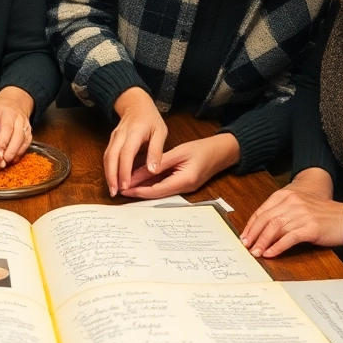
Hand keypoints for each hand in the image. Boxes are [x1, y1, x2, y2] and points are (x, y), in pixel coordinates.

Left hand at [0, 87, 34, 164]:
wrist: (15, 101)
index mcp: (8, 114)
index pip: (7, 129)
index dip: (3, 142)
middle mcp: (19, 120)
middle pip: (18, 137)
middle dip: (11, 151)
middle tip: (2, 162)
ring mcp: (26, 127)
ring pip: (24, 142)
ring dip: (16, 153)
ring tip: (6, 163)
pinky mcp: (29, 133)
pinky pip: (27, 144)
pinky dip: (20, 153)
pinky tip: (13, 160)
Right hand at [103, 89, 168, 196]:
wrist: (135, 104)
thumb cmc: (150, 118)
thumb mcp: (160, 132)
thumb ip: (156, 151)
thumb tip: (153, 170)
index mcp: (134, 132)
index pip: (126, 153)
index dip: (124, 170)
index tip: (126, 185)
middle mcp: (120, 135)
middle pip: (111, 157)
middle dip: (111, 176)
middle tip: (115, 192)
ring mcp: (113, 138)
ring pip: (106, 157)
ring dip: (108, 174)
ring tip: (113, 190)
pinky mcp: (111, 141)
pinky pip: (107, 156)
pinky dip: (108, 169)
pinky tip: (112, 180)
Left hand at [123, 133, 239, 198]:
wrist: (222, 152)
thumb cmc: (202, 149)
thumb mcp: (179, 152)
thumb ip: (161, 162)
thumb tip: (141, 171)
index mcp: (184, 181)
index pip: (156, 189)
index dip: (139, 190)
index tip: (125, 188)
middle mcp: (184, 189)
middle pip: (157, 194)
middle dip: (139, 192)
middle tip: (121, 189)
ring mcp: (185, 189)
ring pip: (160, 191)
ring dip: (144, 189)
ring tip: (127, 186)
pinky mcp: (184, 185)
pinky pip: (165, 187)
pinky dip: (153, 185)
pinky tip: (142, 181)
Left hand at [240, 168, 342, 257]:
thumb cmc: (322, 213)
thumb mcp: (300, 206)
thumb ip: (282, 212)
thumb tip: (262, 228)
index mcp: (287, 195)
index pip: (263, 210)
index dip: (251, 225)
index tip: (244, 235)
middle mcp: (293, 202)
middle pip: (266, 219)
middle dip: (254, 234)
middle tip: (247, 246)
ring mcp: (302, 214)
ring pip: (275, 229)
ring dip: (263, 242)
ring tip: (257, 252)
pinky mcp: (310, 228)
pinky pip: (289, 238)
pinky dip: (277, 247)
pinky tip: (271, 253)